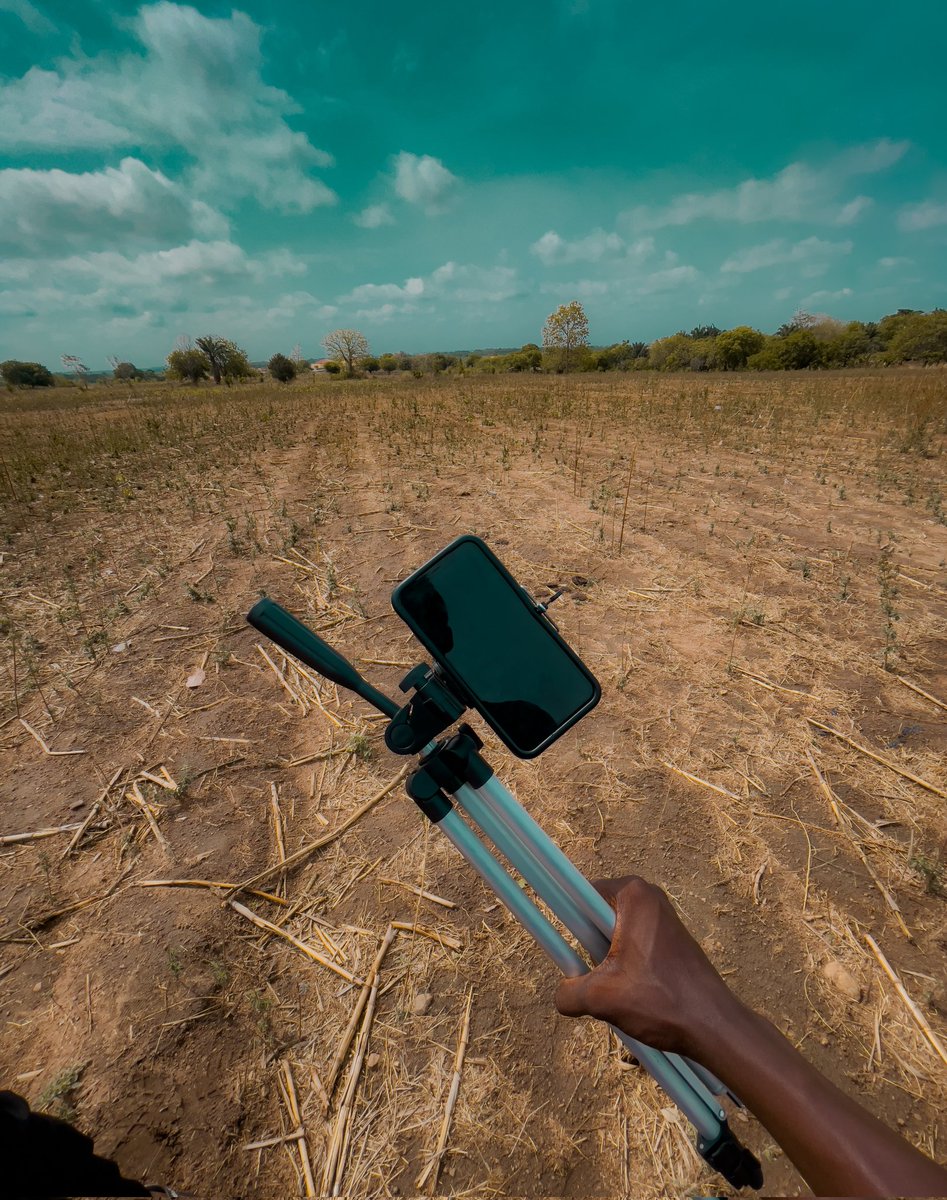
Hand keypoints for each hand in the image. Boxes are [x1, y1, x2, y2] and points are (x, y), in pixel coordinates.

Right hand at [554, 875, 740, 1059]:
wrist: (714, 1026)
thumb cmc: (661, 1001)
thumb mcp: (601, 998)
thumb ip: (569, 992)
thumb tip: (562, 996)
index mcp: (632, 894)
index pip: (578, 893)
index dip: (562, 916)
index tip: (556, 939)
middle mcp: (648, 896)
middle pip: (594, 915)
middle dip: (587, 946)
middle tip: (593, 974)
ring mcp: (662, 916)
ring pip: (612, 934)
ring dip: (605, 961)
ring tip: (614, 989)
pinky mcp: (670, 938)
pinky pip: (630, 944)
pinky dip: (622, 966)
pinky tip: (630, 992)